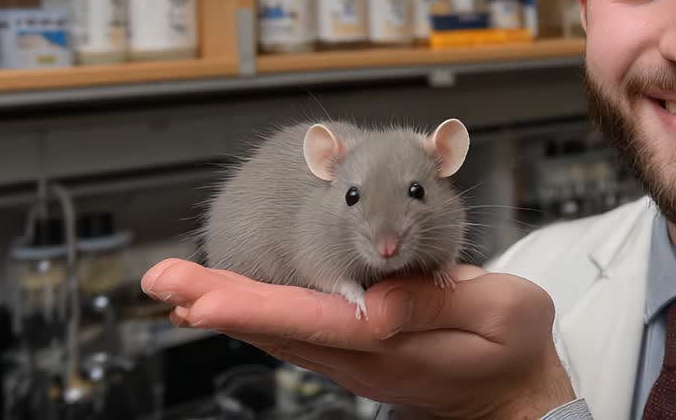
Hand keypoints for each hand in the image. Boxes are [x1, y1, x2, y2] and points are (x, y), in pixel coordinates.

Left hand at [140, 259, 575, 419]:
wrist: (515, 396)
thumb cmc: (514, 349)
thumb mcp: (502, 312)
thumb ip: (440, 305)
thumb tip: (377, 304)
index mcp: (395, 344)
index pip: (315, 323)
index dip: (257, 308)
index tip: (205, 298)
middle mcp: (362, 357)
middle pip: (278, 329)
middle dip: (216, 300)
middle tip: (161, 279)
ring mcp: (354, 360)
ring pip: (279, 331)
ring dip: (225, 304)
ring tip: (175, 283)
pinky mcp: (355, 353)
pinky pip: (295, 332)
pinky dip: (255, 312)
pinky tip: (225, 300)